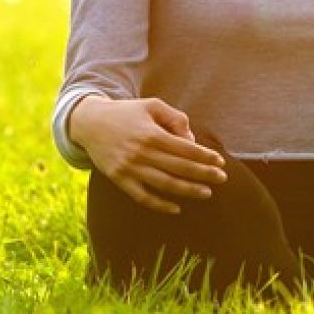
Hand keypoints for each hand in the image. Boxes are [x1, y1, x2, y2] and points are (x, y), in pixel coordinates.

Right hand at [69, 96, 227, 214]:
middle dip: (203, 174)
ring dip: (187, 190)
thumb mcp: (152, 105)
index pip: (185, 149)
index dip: (205, 156)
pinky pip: (142, 197)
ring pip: (164, 184)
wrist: (90, 123)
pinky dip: (159, 205)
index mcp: (152, 134)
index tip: (221, 162)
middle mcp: (142, 153)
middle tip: (222, 178)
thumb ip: (175, 118)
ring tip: (207, 193)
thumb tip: (191, 140)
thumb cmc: (127, 112)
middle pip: (179, 168)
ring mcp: (129, 169)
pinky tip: (176, 208)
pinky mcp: (119, 180)